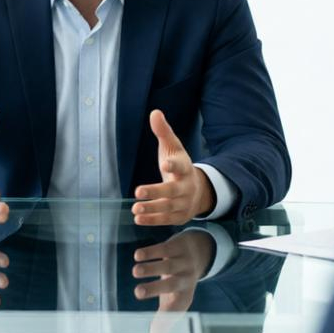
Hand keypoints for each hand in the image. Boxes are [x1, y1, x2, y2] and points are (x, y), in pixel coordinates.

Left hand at [132, 110, 215, 225]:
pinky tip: (138, 218)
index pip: (180, 166)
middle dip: (155, 192)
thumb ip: (164, 132)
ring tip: (135, 208)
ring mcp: (183, 203)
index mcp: (185, 168)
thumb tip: (154, 112)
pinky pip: (165, 220)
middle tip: (138, 191)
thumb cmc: (180, 165)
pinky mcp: (178, 216)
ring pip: (167, 208)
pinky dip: (152, 220)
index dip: (173, 165)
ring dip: (151, 208)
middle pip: (171, 191)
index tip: (165, 164)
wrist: (198, 191)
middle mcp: (185, 187)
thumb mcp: (173, 147)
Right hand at [132, 230, 214, 332]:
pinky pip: (165, 248)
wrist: (198, 251)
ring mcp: (182, 261)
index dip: (165, 320)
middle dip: (155, 288)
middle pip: (172, 284)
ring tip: (135, 271)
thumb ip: (164, 318)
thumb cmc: (179, 280)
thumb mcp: (174, 299)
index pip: (176, 309)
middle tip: (137, 292)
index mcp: (184, 294)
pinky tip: (138, 256)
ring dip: (152, 268)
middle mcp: (185, 279)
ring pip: (168, 265)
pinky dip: (152, 252)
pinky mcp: (177, 246)